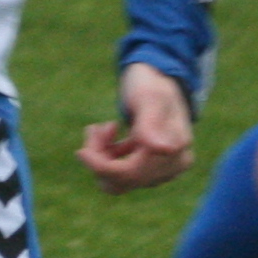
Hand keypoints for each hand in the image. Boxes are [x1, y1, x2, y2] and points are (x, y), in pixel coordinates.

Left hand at [76, 63, 195, 194]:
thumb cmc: (151, 83)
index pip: (131, 173)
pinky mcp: (151, 168)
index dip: (102, 166)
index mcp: (176, 150)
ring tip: (99, 129)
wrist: (156, 78)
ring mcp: (163, 169)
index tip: (80, 151)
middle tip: (93, 128)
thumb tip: (165, 150)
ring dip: (102, 156)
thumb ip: (152, 123)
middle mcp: (173, 165)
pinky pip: (121, 174)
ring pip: (118, 180)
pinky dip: (109, 156)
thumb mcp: (148, 97)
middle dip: (100, 156)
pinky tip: (109, 131)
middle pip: (122, 179)